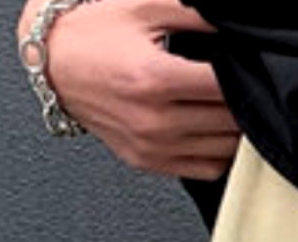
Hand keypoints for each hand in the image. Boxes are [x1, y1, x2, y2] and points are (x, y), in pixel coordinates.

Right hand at [17, 0, 239, 177]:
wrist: (54, 63)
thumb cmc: (94, 33)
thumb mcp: (143, 7)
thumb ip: (192, 13)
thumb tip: (234, 23)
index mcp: (155, 79)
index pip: (224, 86)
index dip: (243, 73)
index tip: (243, 64)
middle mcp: (154, 120)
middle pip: (228, 120)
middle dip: (241, 99)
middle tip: (240, 81)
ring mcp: (152, 147)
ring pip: (224, 149)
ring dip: (235, 129)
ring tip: (230, 104)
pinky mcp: (148, 162)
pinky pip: (206, 170)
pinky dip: (219, 152)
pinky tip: (215, 129)